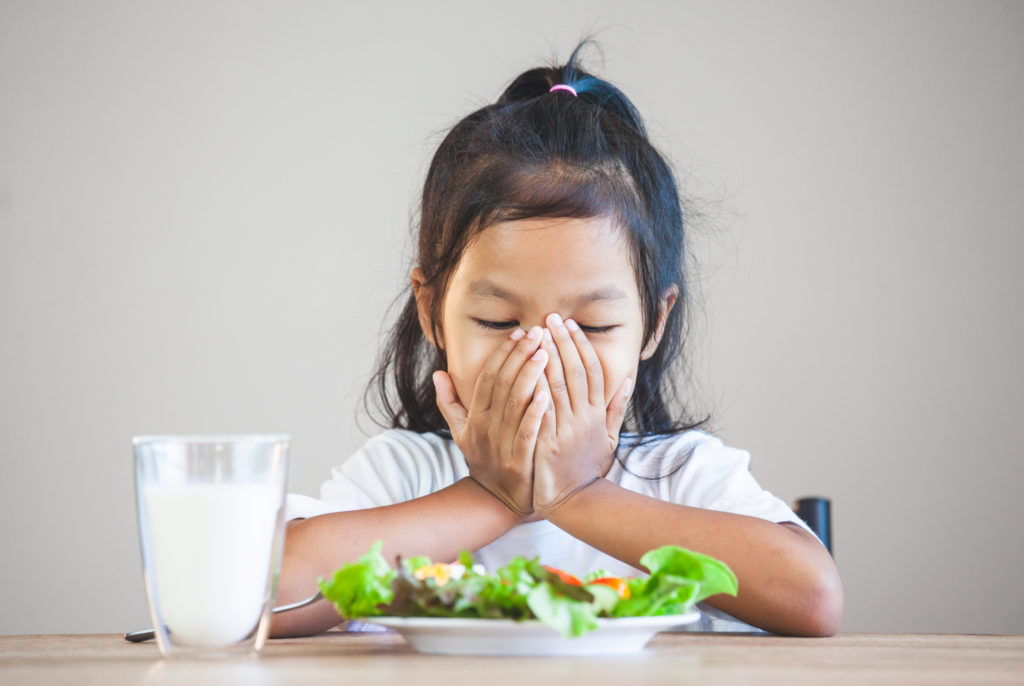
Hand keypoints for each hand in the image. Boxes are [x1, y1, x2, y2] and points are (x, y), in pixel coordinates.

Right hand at [433, 326, 550, 517]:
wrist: (495, 501)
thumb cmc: (483, 459)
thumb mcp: (460, 432)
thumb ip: (448, 402)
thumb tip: (437, 373)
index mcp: (475, 417)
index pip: (488, 377)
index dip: (502, 354)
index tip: (519, 333)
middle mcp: (486, 428)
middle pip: (503, 384)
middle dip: (520, 356)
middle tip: (538, 332)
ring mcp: (502, 445)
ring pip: (515, 404)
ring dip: (530, 376)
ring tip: (545, 352)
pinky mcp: (519, 462)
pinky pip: (527, 433)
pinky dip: (535, 413)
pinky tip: (546, 393)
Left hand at [531, 313, 631, 517]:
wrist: (576, 502)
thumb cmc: (588, 468)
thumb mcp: (609, 439)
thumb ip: (616, 409)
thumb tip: (626, 381)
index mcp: (597, 415)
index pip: (592, 371)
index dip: (580, 346)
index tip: (570, 325)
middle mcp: (584, 419)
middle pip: (574, 372)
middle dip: (562, 342)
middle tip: (550, 318)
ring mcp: (566, 430)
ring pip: (558, 385)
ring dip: (547, 356)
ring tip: (537, 333)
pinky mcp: (548, 443)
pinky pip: (540, 409)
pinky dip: (535, 386)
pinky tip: (526, 367)